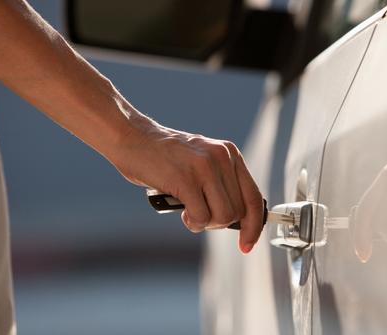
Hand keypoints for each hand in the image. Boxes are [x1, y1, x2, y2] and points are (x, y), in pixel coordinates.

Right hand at [108, 115, 263, 253]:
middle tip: (198, 213)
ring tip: (189, 211)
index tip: (246, 244)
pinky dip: (192, 222)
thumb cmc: (163, 157)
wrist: (132, 138)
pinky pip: (201, 217)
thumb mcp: (201, 162)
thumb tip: (238, 219)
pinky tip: (182, 211)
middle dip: (218, 223)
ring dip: (204, 223)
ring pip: (222, 217)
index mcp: (229, 154)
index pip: (254, 197)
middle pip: (238, 212)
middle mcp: (222, 158)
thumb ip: (220, 183)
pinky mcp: (186, 179)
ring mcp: (204, 168)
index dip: (254, 225)